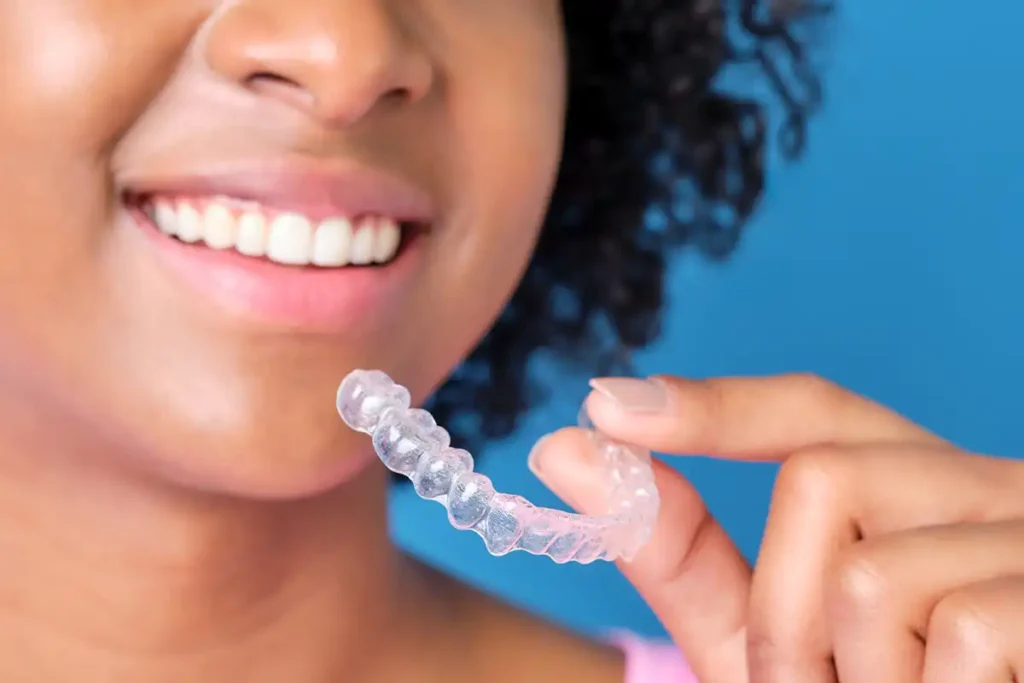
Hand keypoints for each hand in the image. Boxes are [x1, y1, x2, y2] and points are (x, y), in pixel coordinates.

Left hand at [528, 373, 1023, 682]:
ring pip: (867, 574)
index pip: (816, 412)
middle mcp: (988, 487)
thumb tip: (563, 448)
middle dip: (782, 618)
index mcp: (918, 491)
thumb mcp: (772, 643)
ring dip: (851, 678)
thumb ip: (681, 555)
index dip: (713, 406)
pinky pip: (954, 632)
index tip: (604, 405)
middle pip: (822, 477)